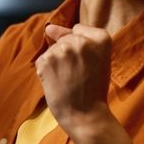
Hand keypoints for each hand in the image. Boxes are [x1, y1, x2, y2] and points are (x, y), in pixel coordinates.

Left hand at [35, 23, 113, 139]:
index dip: (79, 47)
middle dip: (67, 55)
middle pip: (64, 39)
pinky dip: (46, 71)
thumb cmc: (93, 89)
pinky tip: (57, 83)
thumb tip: (48, 28)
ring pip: (52, 49)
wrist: (85, 115)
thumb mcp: (97, 60)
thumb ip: (76, 38)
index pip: (78, 29)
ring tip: (68, 80)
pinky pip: (42, 60)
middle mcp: (81, 41)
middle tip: (78, 75)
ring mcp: (62, 50)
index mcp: (101, 38)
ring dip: (56, 63)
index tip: (86, 63)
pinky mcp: (47, 60)